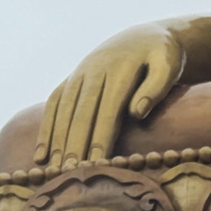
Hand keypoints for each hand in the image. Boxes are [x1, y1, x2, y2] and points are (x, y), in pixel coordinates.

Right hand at [36, 23, 185, 164]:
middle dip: (75, 145)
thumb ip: (156, 86)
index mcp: (120, 70)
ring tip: (54, 171)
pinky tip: (41, 155)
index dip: (100, 138)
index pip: (108, 110)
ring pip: (64, 110)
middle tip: (70, 174)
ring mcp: (80, 74)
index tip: (96, 164)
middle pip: (81, 113)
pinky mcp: (71, 79)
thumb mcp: (168, 65)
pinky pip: (54, 104)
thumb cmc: (162, 56)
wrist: (144, 36)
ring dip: (57, 141)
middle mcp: (95, 71)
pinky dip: (46, 130)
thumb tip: (137, 112)